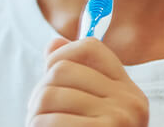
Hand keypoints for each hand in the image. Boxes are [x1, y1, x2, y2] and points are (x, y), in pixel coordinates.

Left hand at [26, 36, 148, 125]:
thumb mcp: (93, 110)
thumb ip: (77, 77)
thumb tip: (53, 44)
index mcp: (128, 90)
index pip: (90, 47)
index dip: (62, 55)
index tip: (50, 74)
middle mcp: (129, 102)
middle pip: (62, 70)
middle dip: (40, 90)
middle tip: (37, 112)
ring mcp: (118, 121)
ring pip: (50, 94)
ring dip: (34, 114)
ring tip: (40, 126)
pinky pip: (50, 122)